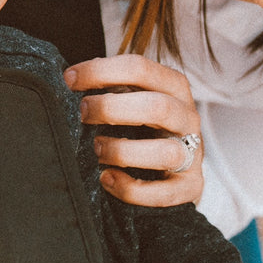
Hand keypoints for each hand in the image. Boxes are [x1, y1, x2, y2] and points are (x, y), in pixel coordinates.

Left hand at [63, 54, 202, 207]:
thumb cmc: (146, 126)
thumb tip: (73, 78)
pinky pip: (163, 193)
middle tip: (83, 113)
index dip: (100, 71)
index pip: (140, 68)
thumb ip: (112, 86)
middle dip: (111, 109)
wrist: (176, 169)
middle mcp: (188, 117)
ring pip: (166, 152)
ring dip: (123, 151)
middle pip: (158, 107)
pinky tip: (107, 179)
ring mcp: (193, 154)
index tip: (70, 80)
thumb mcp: (135, 97)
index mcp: (173, 86)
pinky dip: (131, 189)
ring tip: (97, 149)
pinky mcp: (190, 187)